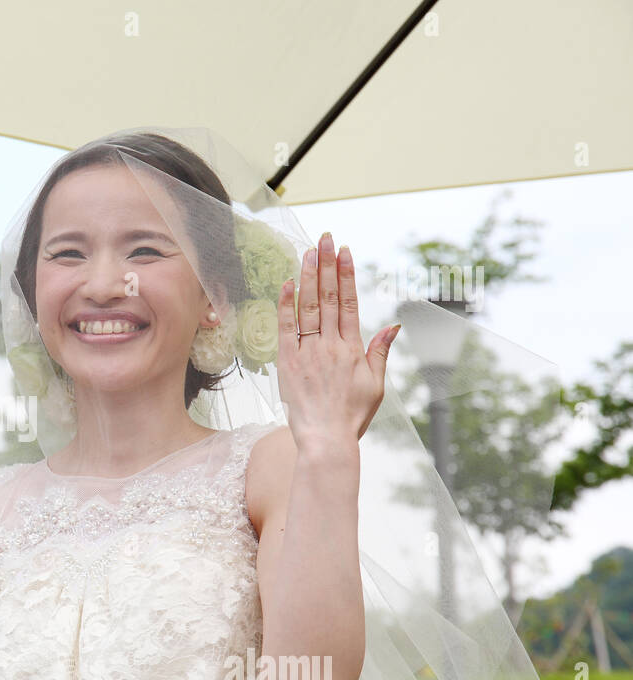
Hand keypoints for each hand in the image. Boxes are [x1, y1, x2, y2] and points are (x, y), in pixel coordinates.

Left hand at [276, 233, 399, 447]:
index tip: (344, 252)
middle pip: (329, 298)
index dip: (346, 275)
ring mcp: (309, 354)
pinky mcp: (289, 364)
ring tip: (307, 252)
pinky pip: (285, 329)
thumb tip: (394, 325)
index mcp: (353, 349)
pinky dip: (285, 306)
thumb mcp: (375, 384)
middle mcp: (331, 347)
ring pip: (308, 308)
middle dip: (327, 266)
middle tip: (325, 239)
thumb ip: (380, 351)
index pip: (349, 303)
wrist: (327, 441)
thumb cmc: (352, 415)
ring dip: (308, 278)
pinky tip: (286, 283)